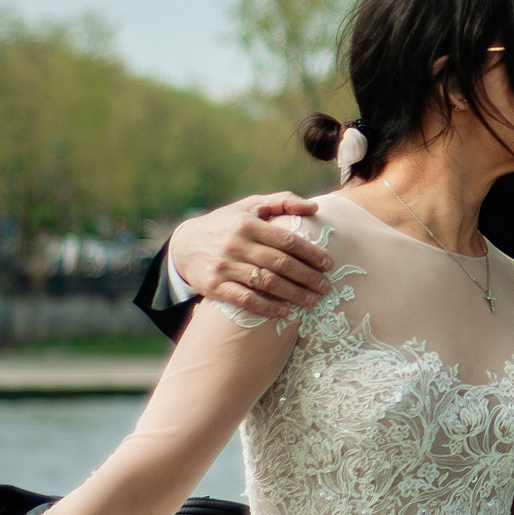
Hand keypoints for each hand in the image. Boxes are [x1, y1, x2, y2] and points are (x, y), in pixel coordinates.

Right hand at [173, 193, 330, 318]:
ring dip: (294, 294)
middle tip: (326, 287)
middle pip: (280, 263)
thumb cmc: (227, 224)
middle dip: (307, 277)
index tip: (329, 265)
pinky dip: (267, 307)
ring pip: (266, 282)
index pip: (288, 240)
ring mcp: (224, 266)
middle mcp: (236, 244)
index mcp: (248, 224)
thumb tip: (314, 208)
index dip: (311, 253)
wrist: (184, 245)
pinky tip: (285, 313)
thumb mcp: (250, 206)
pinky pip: (245, 300)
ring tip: (313, 301)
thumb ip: (282, 201)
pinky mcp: (214, 286)